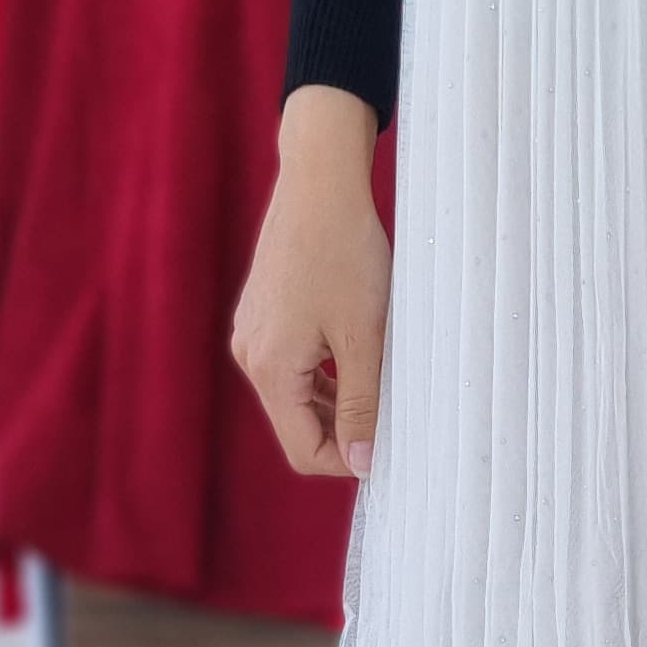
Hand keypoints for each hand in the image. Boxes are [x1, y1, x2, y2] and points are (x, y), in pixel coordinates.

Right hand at [232, 84, 389, 478]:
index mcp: (270, 368)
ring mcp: (253, 332)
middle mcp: (250, 355)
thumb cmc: (345, 252)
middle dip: (344, 431)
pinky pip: (292, 364)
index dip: (348, 461)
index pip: (303, 450)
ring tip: (383, 381)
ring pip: (296, 395)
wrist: (320, 182)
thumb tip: (363, 464)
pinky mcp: (263, 314)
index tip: (391, 449)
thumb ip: (361, 405)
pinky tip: (359, 355)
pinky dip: (324, 373)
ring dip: (338, 401)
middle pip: (297, 425)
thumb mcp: (363, 337)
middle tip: (396, 418)